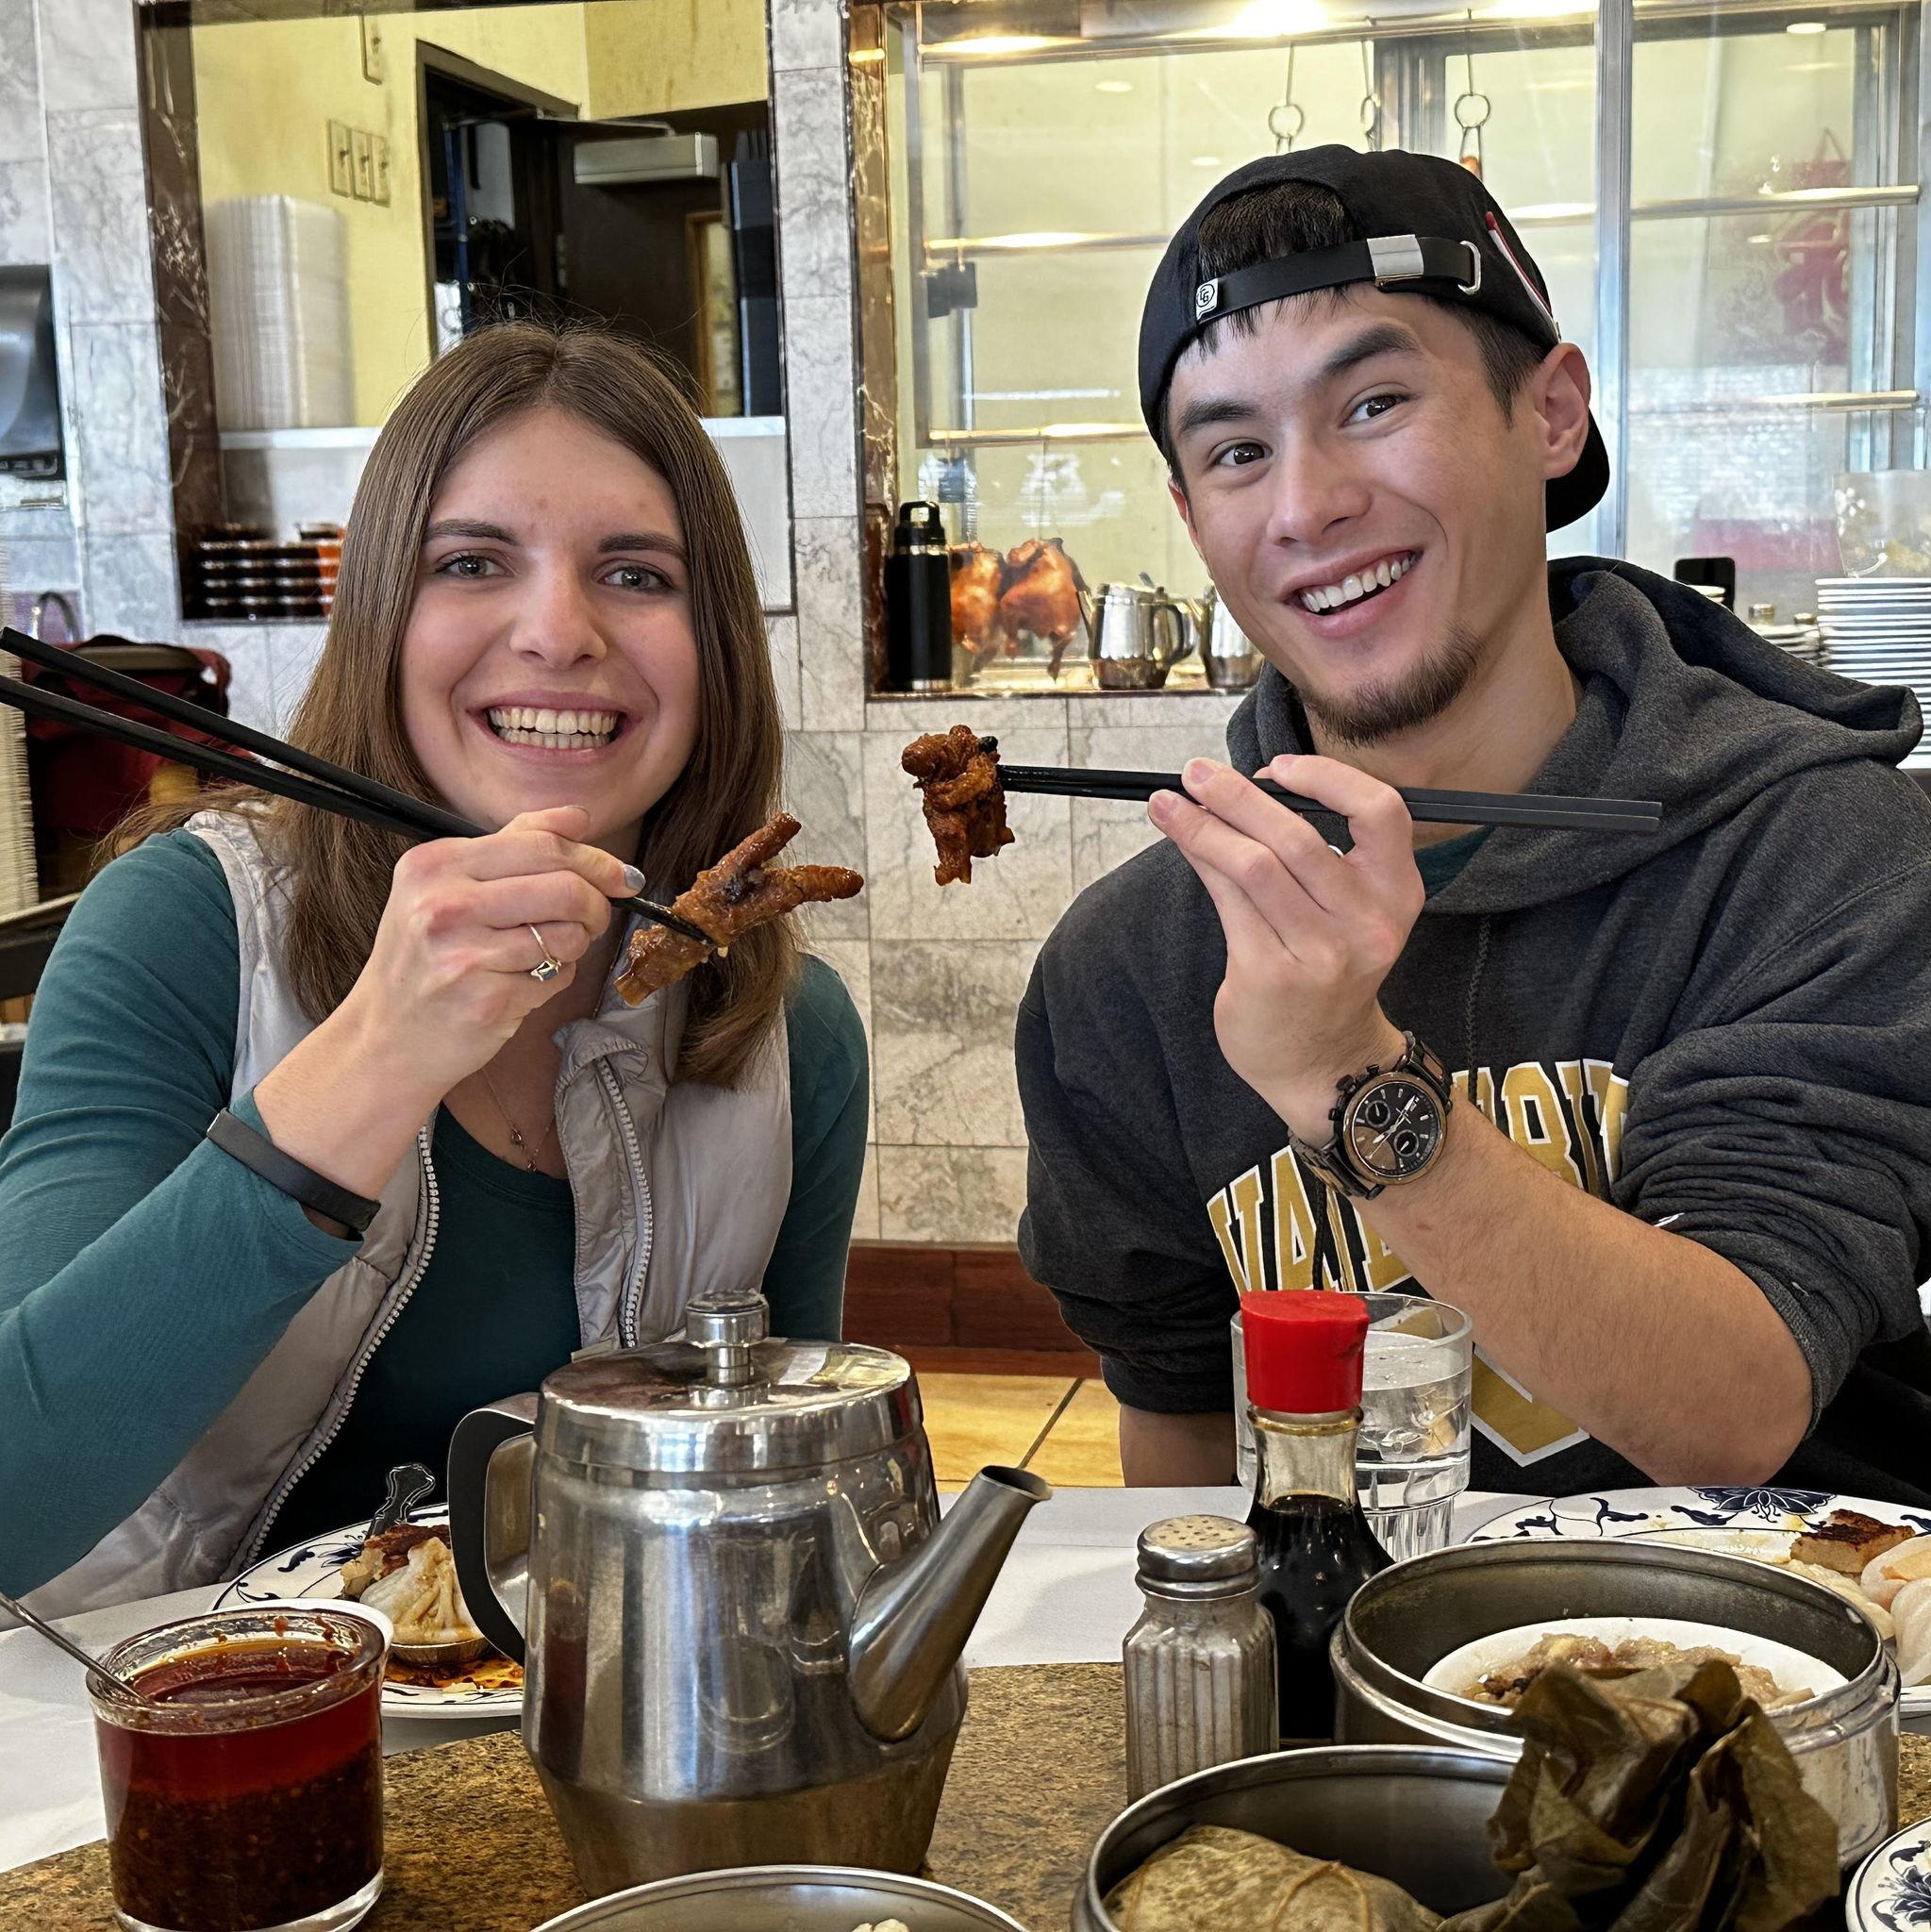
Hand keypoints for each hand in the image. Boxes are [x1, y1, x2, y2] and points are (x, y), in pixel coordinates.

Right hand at [340, 806, 640, 1103]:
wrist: (387, 1037)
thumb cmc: (425, 959)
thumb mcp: (448, 887)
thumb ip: (513, 845)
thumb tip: (577, 818)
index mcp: (436, 864)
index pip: (542, 844)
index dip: (595, 860)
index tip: (620, 876)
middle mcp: (444, 904)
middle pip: (565, 887)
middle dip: (597, 904)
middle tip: (595, 918)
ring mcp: (464, 954)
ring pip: (568, 935)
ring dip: (573, 946)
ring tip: (543, 954)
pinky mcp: (486, 1000)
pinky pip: (556, 977)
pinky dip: (553, 980)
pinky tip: (521, 984)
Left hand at [1149, 755, 1420, 1138]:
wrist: (1322, 1061)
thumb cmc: (1328, 972)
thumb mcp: (1345, 912)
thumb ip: (1309, 853)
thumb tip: (1240, 789)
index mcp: (1396, 893)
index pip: (1381, 812)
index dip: (1327, 778)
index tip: (1276, 767)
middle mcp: (1366, 923)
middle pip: (1298, 837)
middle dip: (1237, 796)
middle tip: (1196, 772)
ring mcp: (1319, 953)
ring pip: (1253, 866)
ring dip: (1202, 826)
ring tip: (1167, 803)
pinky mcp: (1270, 974)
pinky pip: (1228, 900)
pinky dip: (1200, 860)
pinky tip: (1180, 841)